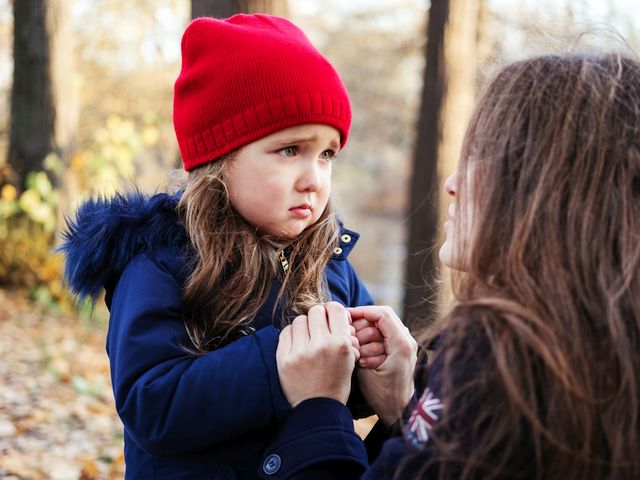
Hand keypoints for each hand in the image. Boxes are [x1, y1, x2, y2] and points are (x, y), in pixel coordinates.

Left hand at [277, 302, 358, 406]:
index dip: (332, 310)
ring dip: (304, 326)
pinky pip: (286, 332)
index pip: (335, 309)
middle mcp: (321, 345)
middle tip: (318, 327)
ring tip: (307, 338)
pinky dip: (292, 335)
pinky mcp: (284, 358)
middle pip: (316, 311)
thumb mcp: (349, 358)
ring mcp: (301, 352)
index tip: (330, 316)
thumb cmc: (336, 382)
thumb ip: (344, 335)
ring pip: (300, 320)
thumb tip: (334, 311)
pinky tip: (297, 344)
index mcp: (340, 344)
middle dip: (318, 317)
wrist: (317, 409)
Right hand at [349, 306, 417, 425]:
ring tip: (358, 352)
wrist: (399, 412)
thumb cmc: (382, 395)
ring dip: (365, 335)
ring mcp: (405, 344)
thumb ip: (358, 346)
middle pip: (380, 317)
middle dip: (362, 326)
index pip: (381, 313)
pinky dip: (371, 341)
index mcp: (401, 343)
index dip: (362, 311)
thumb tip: (347, 328)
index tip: (345, 317)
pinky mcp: (401, 349)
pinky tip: (363, 355)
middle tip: (350, 339)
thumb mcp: (365, 370)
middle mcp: (407, 340)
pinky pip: (383, 335)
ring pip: (380, 326)